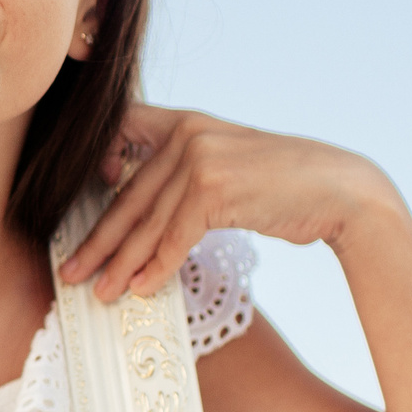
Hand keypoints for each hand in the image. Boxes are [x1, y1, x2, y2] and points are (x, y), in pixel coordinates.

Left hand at [60, 104, 402, 300]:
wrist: (342, 190)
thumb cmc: (283, 184)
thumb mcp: (227, 162)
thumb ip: (185, 169)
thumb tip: (144, 205)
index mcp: (186, 121)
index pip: (121, 134)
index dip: (94, 167)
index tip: (82, 203)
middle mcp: (187, 132)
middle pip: (128, 195)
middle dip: (98, 240)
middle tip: (69, 271)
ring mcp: (200, 158)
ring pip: (147, 222)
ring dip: (120, 263)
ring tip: (98, 291)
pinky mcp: (214, 189)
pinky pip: (174, 238)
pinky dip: (156, 268)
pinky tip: (140, 289)